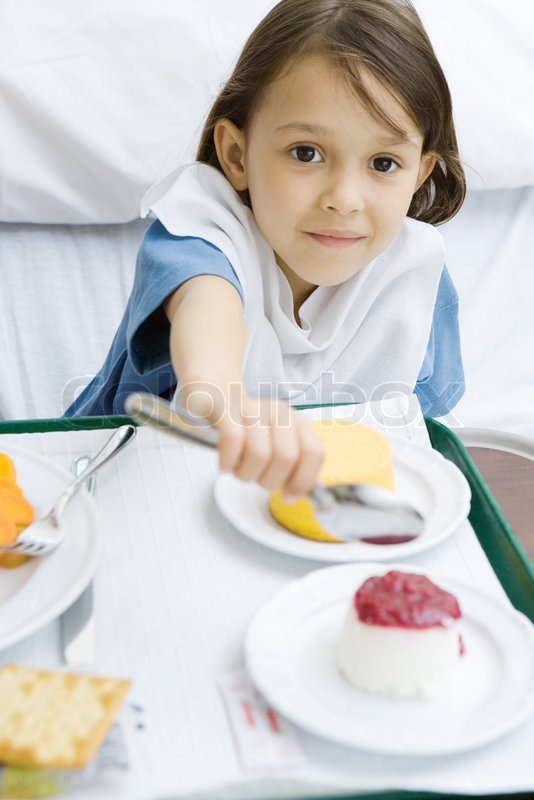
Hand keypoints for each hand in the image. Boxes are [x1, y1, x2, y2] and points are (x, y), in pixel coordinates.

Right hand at [177, 382, 323, 496]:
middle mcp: (279, 413)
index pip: (314, 452)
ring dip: (247, 474)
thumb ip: (295, 467)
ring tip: (239, 472)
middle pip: (286, 457)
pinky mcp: (227, 409)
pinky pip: (233, 440)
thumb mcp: (278, 444)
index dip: (303, 480)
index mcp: (297, 423)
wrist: (218, 397)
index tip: (289, 496)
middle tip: (257, 480)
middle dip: (270, 481)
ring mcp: (253, 409)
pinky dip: (228, 461)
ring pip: (259, 453)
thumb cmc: (250, 429)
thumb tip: (307, 492)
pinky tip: (225, 466)